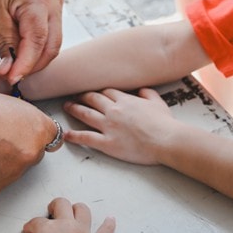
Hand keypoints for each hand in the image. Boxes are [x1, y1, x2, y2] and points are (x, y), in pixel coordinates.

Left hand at [0, 0, 63, 84]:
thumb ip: (6, 45)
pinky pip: (50, 34)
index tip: (10, 79)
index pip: (38, 41)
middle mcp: (54, 0)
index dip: (25, 64)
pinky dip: (37, 48)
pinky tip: (21, 55)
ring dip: (35, 58)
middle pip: (52, 45)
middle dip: (32, 65)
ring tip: (13, 68)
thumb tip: (10, 72)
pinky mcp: (52, 7)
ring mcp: (56, 3)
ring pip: (53, 42)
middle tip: (10, 77)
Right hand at [0, 91, 62, 194]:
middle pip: (34, 152)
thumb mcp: (2, 101)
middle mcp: (30, 153)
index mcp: (37, 128)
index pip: (52, 135)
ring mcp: (13, 174)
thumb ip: (21, 116)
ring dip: (4, 160)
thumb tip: (21, 124)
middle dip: (21, 146)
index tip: (32, 133)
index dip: (39, 133)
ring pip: (15, 168)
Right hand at [18, 197, 115, 232]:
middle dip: (55, 205)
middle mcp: (66, 225)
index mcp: (47, 228)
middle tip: (51, 209)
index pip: (35, 222)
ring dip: (78, 208)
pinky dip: (108, 224)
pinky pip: (105, 230)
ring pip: (82, 210)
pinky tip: (110, 219)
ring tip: (74, 210)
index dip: (30, 227)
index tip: (29, 232)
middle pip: (61, 204)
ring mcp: (83, 232)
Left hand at [63, 88, 177, 164]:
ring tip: (67, 106)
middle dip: (82, 96)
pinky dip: (74, 136)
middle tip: (75, 96)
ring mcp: (109, 126)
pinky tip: (66, 134)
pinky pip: (86, 138)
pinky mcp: (107, 143)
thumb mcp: (158, 102)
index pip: (106, 92)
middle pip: (92, 99)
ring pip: (86, 114)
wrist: (165, 140)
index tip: (93, 92)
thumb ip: (147, 93)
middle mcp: (114, 110)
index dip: (98, 91)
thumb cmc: (164, 123)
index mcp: (125, 100)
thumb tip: (141, 90)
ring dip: (74, 109)